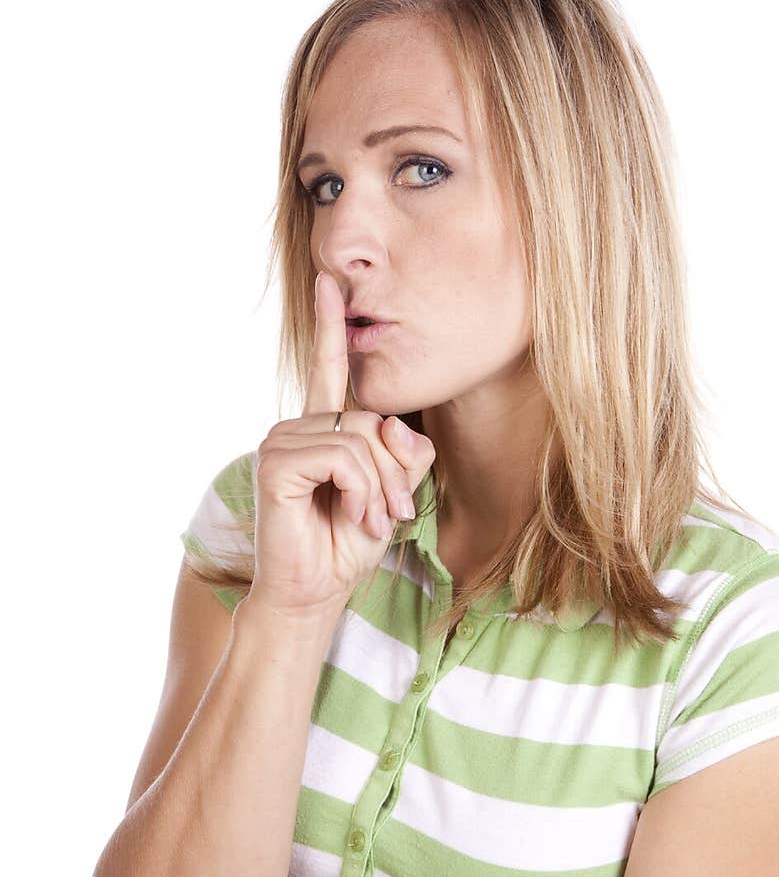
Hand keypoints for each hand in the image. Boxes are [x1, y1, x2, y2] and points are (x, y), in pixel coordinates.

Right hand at [247, 270, 435, 617]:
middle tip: (391, 515)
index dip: (330, 327)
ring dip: (379, 488)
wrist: (314, 593)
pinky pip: (342, 457)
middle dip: (394, 473)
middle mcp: (297, 428)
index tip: (328, 283)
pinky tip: (352, 516)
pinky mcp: (276, 465)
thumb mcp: (392, 495)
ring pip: (359, 439)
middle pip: (370, 420)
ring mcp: (281, 443)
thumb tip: (399, 427)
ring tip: (370, 521)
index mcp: (322, 430)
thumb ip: (405, 456)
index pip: (329, 370)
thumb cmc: (344, 545)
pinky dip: (361, 489)